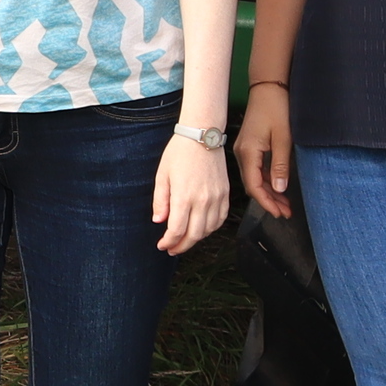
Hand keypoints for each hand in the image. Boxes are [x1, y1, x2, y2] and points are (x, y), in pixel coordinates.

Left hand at [152, 132, 231, 255]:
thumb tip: (159, 221)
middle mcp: (203, 200)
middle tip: (172, 249)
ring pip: (209, 229)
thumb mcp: (162, 175)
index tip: (162, 245)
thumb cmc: (179, 153)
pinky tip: (202, 229)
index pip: (177, 230)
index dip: (169, 242)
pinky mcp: (225, 194)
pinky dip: (211, 228)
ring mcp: (217, 198)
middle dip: (182, 246)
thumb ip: (160, 201)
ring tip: (185, 240)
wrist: (202, 135)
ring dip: (196, 239)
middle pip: (194, 235)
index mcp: (184, 196)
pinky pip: (221, 219)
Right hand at [233, 79, 293, 218]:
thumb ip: (280, 165)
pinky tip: (278, 187)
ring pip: (254, 178)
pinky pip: (256, 169)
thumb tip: (280, 189)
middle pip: (253, 185)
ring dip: (269, 192)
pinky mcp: (248, 147)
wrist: (267, 88)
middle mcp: (242, 154)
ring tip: (285, 204)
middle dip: (269, 200)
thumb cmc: (276, 109)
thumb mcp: (283, 138)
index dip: (267, 202)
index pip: (254, 186)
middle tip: (285, 213)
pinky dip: (267, 180)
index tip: (280, 213)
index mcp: (248, 153)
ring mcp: (243, 151)